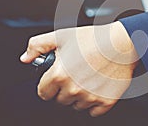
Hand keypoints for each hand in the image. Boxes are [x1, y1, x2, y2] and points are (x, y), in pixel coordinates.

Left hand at [20, 21, 138, 116]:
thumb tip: (25, 58)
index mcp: (59, 75)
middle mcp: (73, 89)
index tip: (55, 80)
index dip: (48, 85)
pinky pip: (94, 111)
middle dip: (65, 89)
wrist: (121, 43)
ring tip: (89, 77)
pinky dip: (94, 102)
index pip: (43, 93)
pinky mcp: (105, 101)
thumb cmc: (94, 38)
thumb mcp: (61, 36)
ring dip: (80, 95)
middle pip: (61, 99)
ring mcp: (90, 97)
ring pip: (77, 105)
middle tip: (76, 74)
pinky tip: (98, 87)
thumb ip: (37, 46)